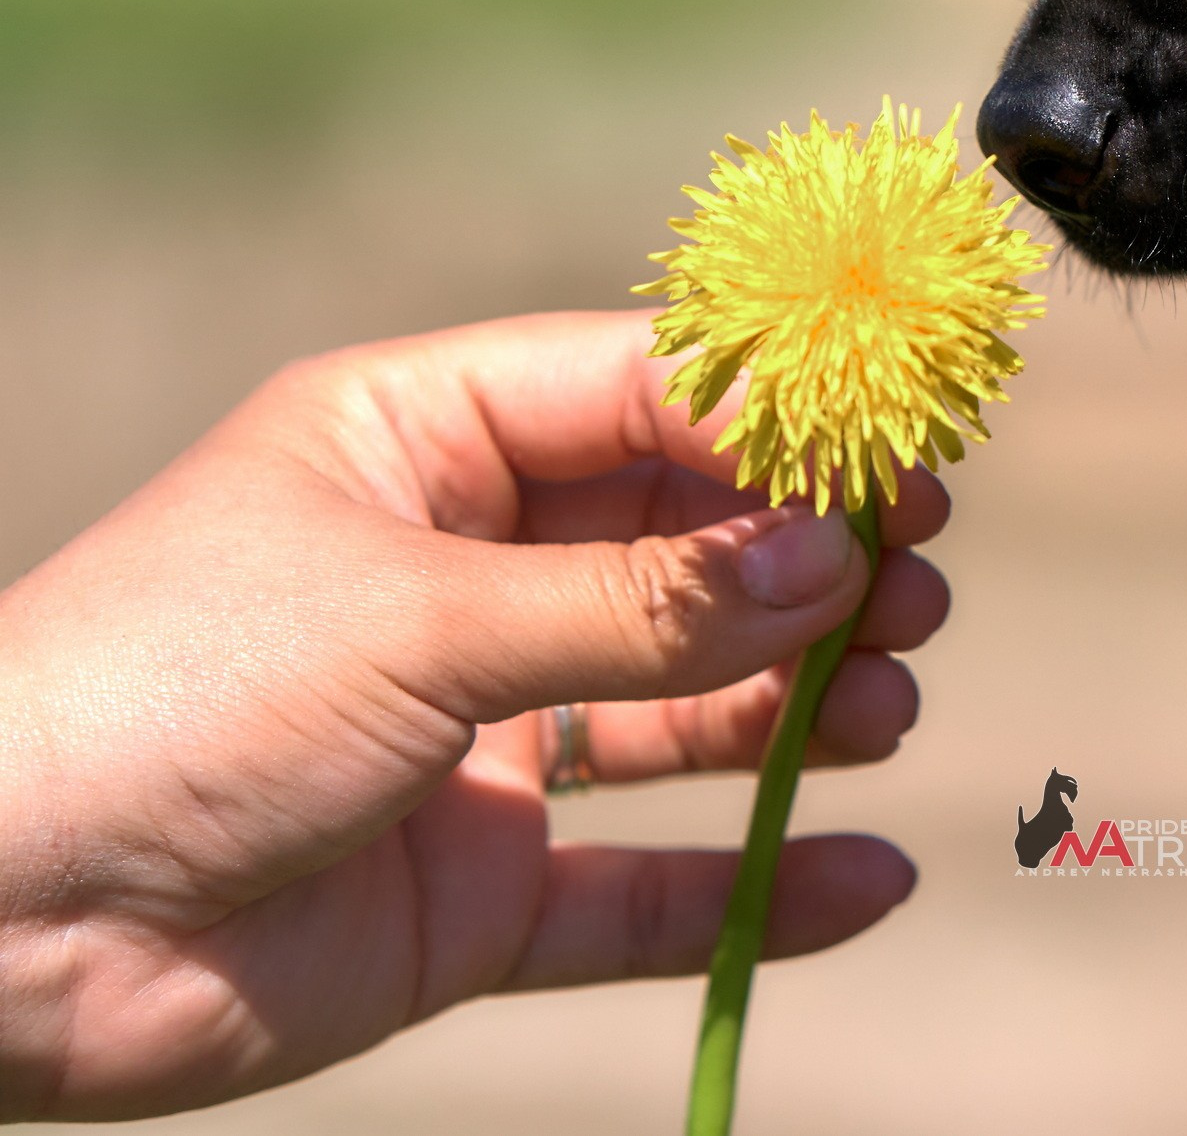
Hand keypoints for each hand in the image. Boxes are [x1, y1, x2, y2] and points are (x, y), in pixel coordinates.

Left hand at [0, 310, 950, 1120]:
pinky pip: (643, 887)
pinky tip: (862, 878)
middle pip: (685, 552)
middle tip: (919, 583)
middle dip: (807, 566)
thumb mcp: (416, 616)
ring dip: (799, 707)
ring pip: (684, 710)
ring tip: (891, 703)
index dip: (777, 424)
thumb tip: (834, 563)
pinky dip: (754, 886)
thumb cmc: (167, 697)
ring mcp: (476, 736)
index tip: (899, 456)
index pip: (641, 399)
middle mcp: (465, 578)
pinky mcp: (476, 886)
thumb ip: (638, 605)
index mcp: (426, 450)